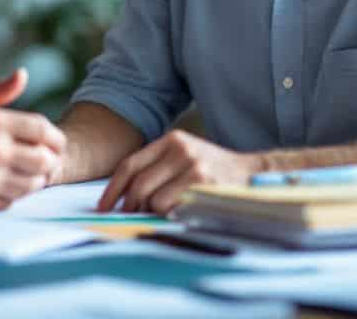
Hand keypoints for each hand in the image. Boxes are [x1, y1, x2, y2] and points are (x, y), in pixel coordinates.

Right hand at [0, 69, 64, 210]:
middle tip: (48, 160)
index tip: (56, 142)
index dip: (56, 137)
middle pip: (45, 160)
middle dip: (51, 160)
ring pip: (33, 184)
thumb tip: (23, 75)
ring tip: (28, 172)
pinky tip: (7, 183)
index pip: (43, 130)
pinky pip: (13, 200)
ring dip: (36, 178)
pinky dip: (15, 193)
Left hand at [97, 130, 258, 215]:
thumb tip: (125, 197)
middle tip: (130, 217)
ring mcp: (192, 164)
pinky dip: (169, 215)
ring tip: (167, 212)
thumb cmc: (213, 172)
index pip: (129, 164)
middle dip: (129, 206)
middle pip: (137, 184)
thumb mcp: (184, 159)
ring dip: (154, 212)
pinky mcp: (203, 181)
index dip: (112, 188)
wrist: (252, 174)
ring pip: (152, 198)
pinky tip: (180, 212)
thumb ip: (157, 170)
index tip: (103, 207)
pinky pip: (170, 206)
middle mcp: (179, 148)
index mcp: (171, 140)